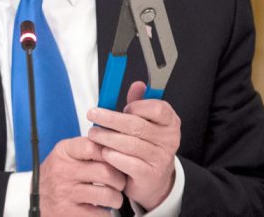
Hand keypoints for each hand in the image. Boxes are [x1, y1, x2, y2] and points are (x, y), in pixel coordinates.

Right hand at [39, 136, 125, 215]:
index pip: (92, 146)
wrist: (36, 198)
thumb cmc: (56, 175)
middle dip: (120, 179)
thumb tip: (115, 145)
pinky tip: (102, 209)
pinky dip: (106, 214)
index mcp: (64, 152)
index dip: (110, 153)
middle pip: (105, 172)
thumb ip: (86, 147)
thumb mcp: (65, 154)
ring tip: (114, 198)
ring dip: (116, 199)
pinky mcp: (69, 213)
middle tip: (120, 183)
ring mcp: (66, 193)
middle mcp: (64, 171)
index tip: (116, 159)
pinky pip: (99, 214)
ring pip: (106, 195)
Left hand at [87, 81, 180, 210]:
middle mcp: (169, 139)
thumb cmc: (146, 144)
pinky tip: (104, 152)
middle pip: (137, 125)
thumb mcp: (145, 121)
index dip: (137, 106)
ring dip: (107, 137)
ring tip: (93, 134)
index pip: (158, 108)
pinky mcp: (150, 175)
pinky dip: (113, 156)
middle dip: (110, 119)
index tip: (122, 107)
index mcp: (170, 122)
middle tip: (93, 114)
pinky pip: (128, 163)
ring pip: (130, 144)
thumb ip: (139, 102)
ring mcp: (161, 159)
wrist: (153, 179)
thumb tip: (137, 84)